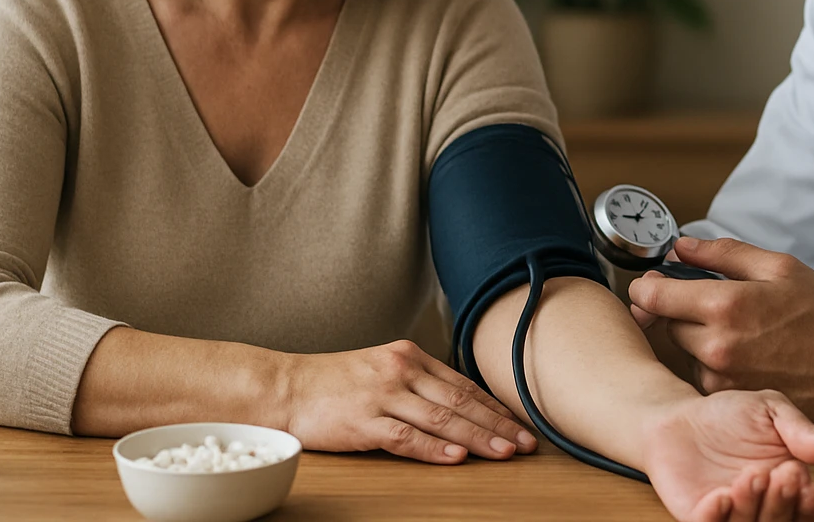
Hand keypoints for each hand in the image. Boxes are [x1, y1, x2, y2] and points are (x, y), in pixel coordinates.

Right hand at [281, 339, 536, 462]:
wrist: (285, 387)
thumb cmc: (332, 383)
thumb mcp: (381, 368)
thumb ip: (417, 381)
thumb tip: (458, 403)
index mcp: (409, 356)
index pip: (463, 384)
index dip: (496, 406)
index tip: (521, 423)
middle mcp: (401, 371)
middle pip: (460, 401)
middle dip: (498, 424)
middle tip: (528, 442)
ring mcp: (383, 396)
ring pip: (442, 418)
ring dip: (478, 437)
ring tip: (506, 452)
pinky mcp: (363, 421)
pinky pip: (406, 437)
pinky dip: (434, 447)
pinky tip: (457, 456)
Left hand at [629, 236, 813, 427]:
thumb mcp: (779, 267)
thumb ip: (723, 253)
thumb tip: (683, 247)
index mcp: (724, 306)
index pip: (653, 295)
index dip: (647, 284)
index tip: (652, 280)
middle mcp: (715, 347)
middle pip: (664, 322)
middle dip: (676, 307)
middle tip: (707, 298)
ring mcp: (720, 378)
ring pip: (682, 349)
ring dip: (694, 335)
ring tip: (736, 327)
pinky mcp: (729, 399)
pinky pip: (701, 373)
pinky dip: (712, 360)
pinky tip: (743, 351)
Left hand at [641, 389, 813, 521]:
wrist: (679, 419)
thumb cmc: (728, 416)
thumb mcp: (770, 410)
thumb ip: (799, 429)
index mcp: (786, 488)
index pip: (806, 510)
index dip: (810, 505)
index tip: (808, 484)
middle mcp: (762, 508)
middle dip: (783, 503)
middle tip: (781, 474)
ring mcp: (730, 516)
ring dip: (754, 508)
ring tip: (750, 476)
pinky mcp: (699, 517)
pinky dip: (716, 519)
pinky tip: (721, 496)